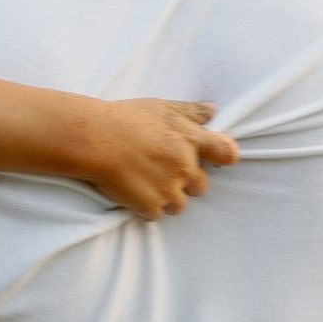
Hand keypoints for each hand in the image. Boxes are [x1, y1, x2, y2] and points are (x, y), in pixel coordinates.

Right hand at [84, 98, 240, 219]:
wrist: (95, 139)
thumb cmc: (126, 118)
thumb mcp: (162, 106)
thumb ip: (191, 111)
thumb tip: (212, 110)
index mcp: (191, 140)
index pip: (227, 153)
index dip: (224, 158)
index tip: (214, 161)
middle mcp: (185, 166)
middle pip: (201, 186)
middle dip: (185, 183)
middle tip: (160, 171)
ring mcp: (169, 189)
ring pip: (179, 205)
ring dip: (166, 199)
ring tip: (144, 183)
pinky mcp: (150, 206)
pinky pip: (155, 215)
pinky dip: (144, 208)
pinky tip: (130, 192)